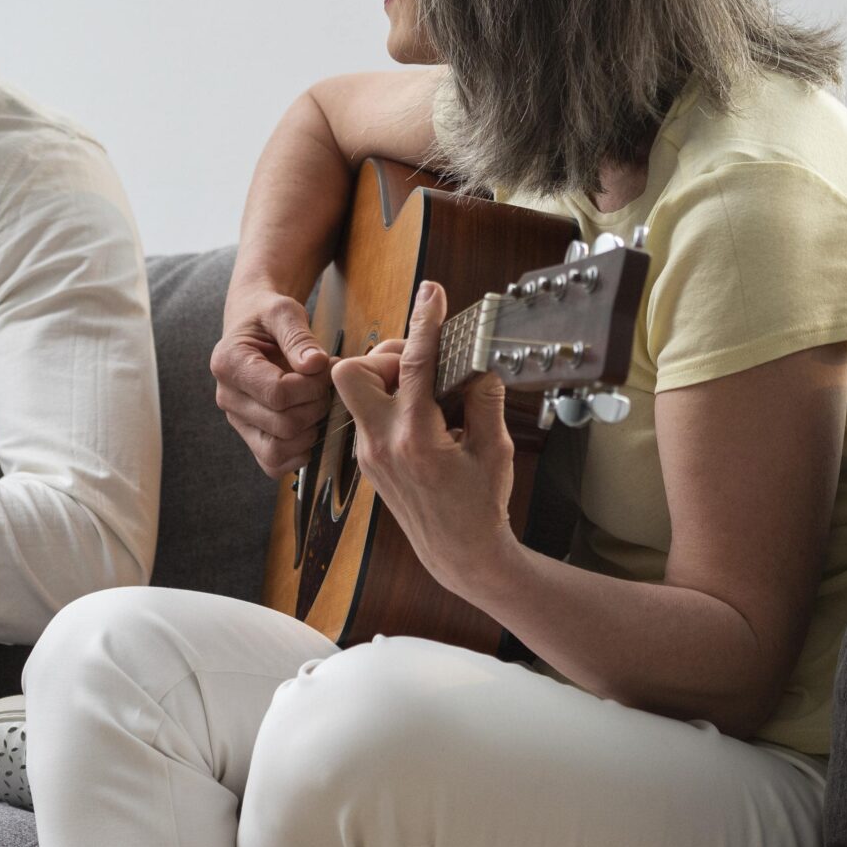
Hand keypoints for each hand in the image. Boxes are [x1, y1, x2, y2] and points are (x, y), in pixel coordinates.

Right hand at [211, 287, 333, 476]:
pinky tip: (310, 426)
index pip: (277, 393)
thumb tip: (316, 365)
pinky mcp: (249, 435)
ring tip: (318, 403)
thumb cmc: (267, 316)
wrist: (254, 325)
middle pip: (282, 425)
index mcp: (228, 364)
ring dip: (309, 431)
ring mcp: (237, 420)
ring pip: (277, 450)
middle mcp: (227, 397)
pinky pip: (272, 463)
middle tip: (326, 386)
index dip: (312, 386)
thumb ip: (298, 336)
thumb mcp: (283, 310)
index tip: (325, 368)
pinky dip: (297, 454)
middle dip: (316, 407)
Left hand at [328, 280, 518, 599]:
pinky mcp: (366, 460)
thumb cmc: (479, 506)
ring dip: (386, 378)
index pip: (414, 365)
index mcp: (416, 439)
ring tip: (426, 393)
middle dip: (382, 355)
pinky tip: (422, 415)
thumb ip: (484, 399)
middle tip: (420, 366)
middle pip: (351, 372)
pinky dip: (390, 402)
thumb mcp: (494, 449)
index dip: (425, 322)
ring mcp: (368, 453)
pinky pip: (366, 413)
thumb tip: (477, 363)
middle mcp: (382, 443)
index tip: (431, 292)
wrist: (458, 554)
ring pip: (355, 392)